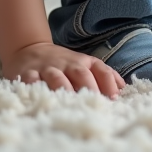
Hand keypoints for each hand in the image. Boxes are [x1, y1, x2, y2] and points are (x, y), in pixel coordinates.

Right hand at [3, 41, 125, 97]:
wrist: (30, 49)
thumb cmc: (63, 63)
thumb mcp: (85, 64)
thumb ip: (104, 75)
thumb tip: (123, 88)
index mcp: (83, 62)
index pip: (100, 69)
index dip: (109, 82)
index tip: (114, 97)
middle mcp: (67, 64)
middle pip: (81, 73)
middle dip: (90, 87)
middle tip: (95, 102)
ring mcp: (47, 68)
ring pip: (57, 77)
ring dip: (64, 89)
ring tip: (71, 102)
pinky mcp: (28, 74)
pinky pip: (31, 81)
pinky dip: (35, 88)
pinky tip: (41, 97)